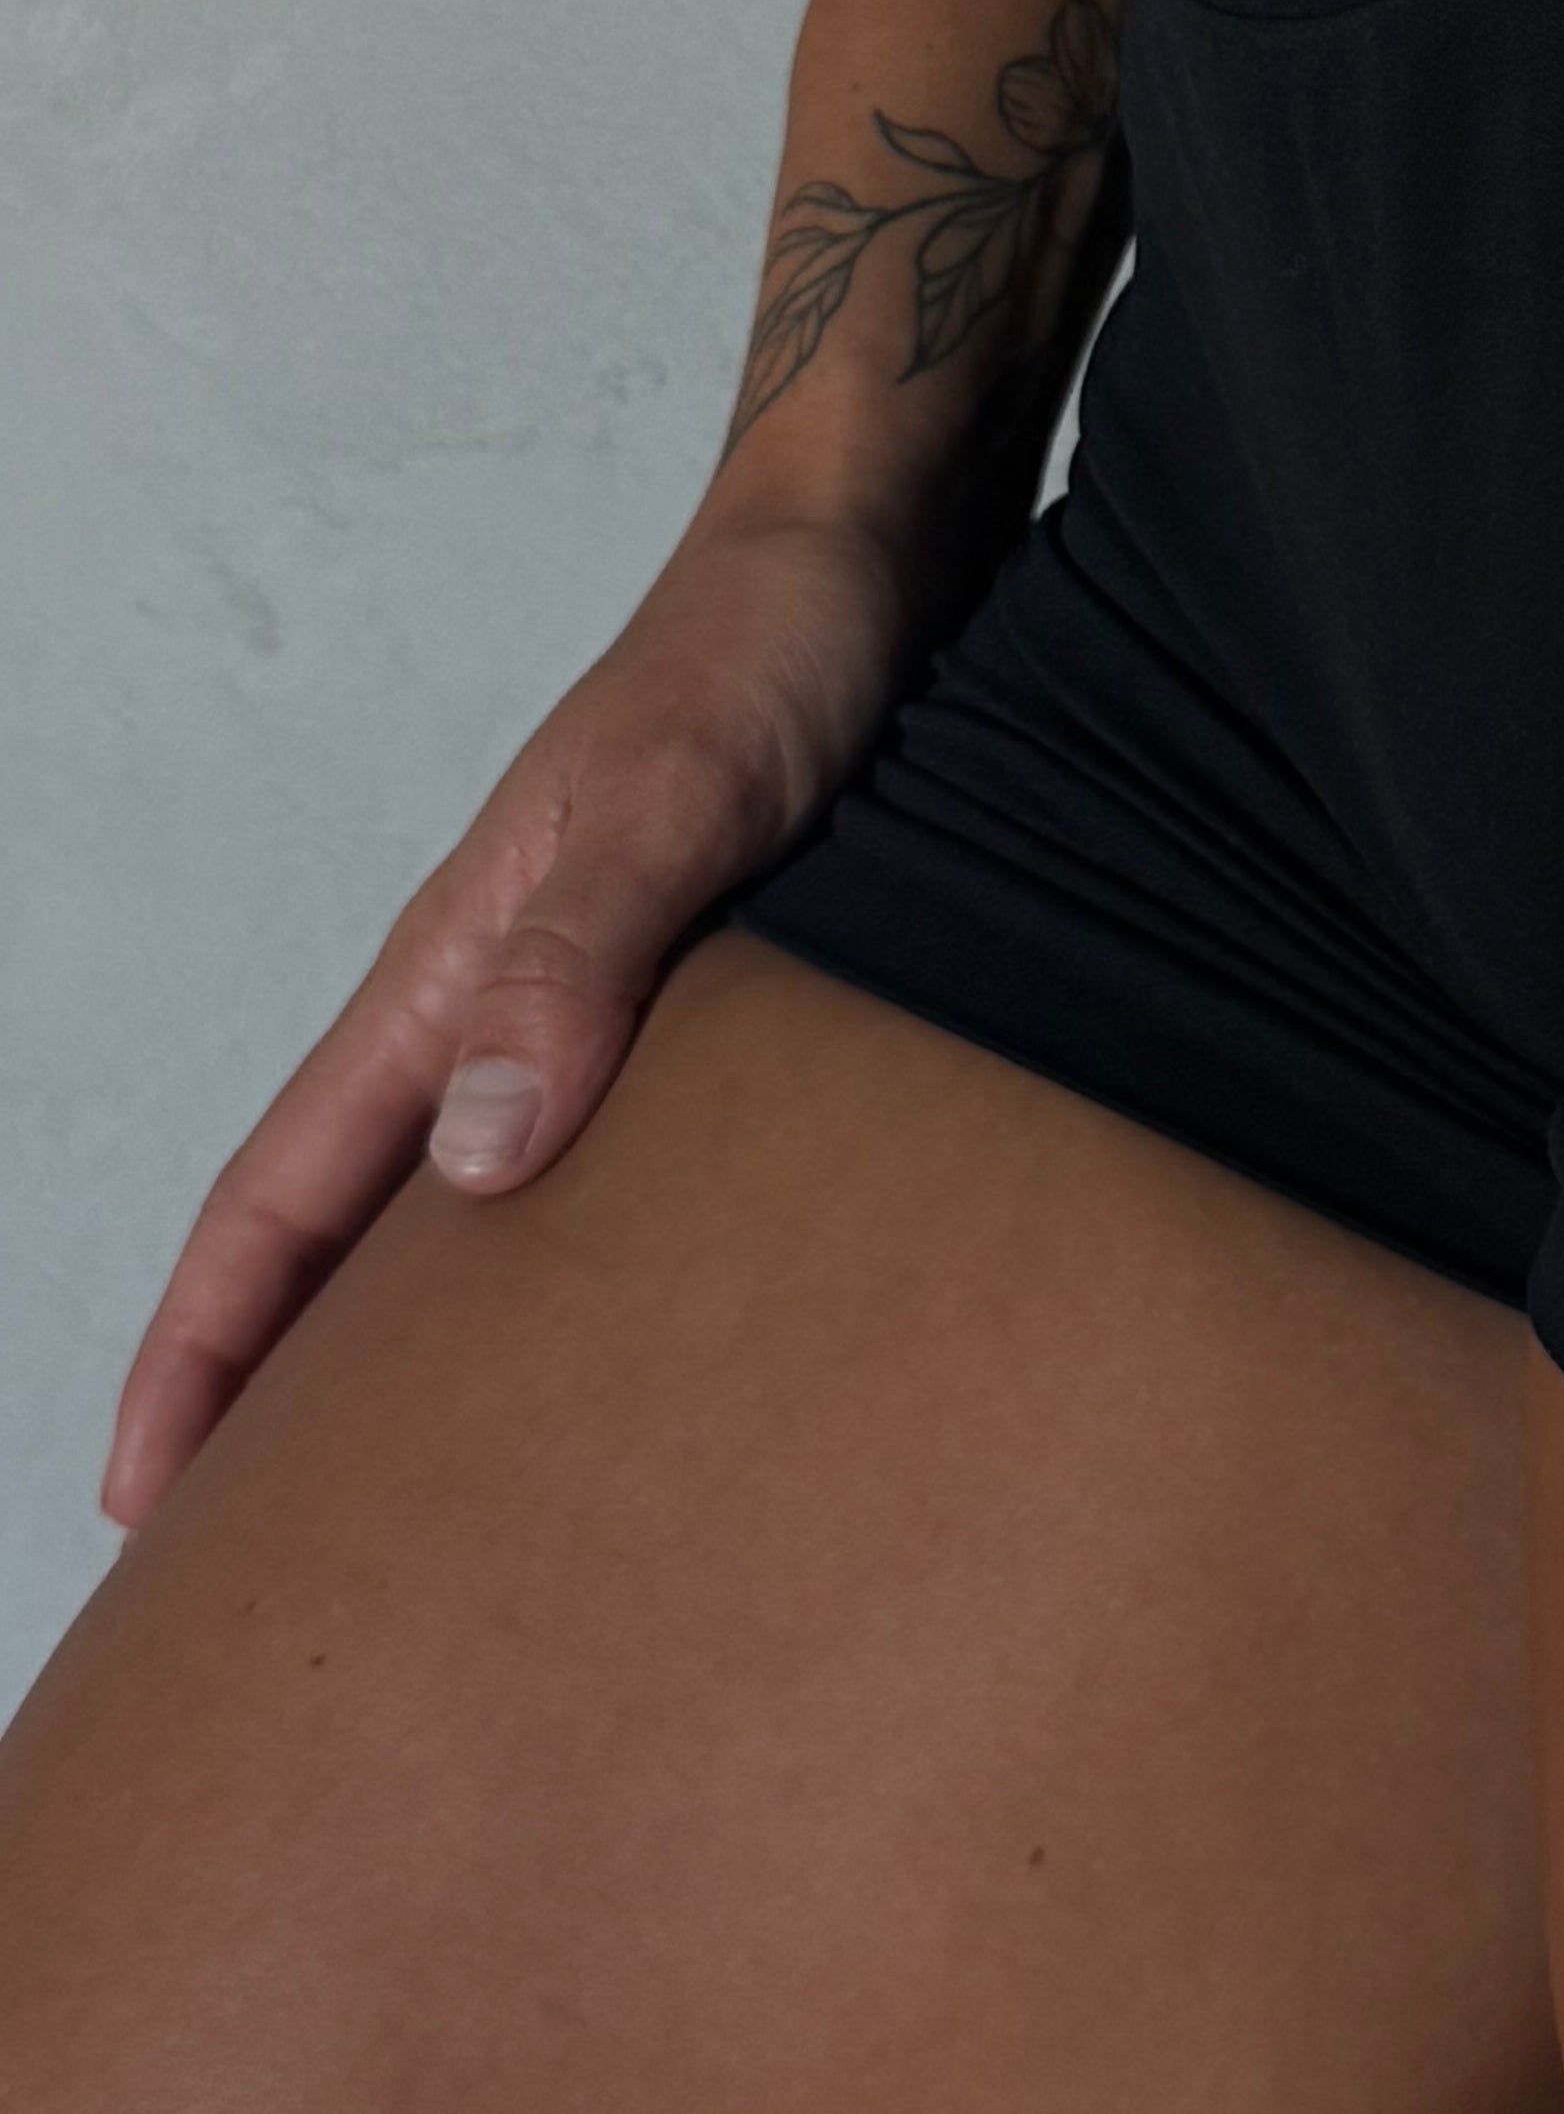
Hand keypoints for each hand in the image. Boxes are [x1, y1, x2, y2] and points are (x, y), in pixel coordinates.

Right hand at [99, 504, 918, 1526]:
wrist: (876, 540)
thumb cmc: (774, 651)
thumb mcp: (679, 803)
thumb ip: (578, 963)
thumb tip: (474, 1160)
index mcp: (451, 968)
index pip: (282, 1190)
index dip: (205, 1347)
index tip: (137, 1505)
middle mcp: (500, 998)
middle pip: (350, 1228)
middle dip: (289, 1393)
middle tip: (269, 1572)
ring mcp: (597, 999)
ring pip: (473, 1208)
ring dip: (438, 1349)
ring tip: (445, 1514)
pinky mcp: (706, 998)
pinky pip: (606, 1166)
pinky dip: (582, 1272)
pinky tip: (640, 1351)